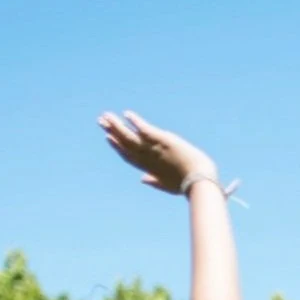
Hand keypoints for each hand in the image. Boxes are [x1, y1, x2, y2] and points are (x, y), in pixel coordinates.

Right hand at [98, 111, 216, 193]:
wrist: (199, 180)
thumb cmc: (186, 185)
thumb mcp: (168, 185)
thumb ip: (154, 182)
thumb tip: (142, 179)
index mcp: (148, 168)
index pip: (128, 156)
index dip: (117, 147)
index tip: (108, 138)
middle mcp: (147, 157)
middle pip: (125, 143)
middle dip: (112, 131)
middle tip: (101, 121)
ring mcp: (153, 148)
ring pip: (130, 135)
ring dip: (117, 124)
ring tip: (106, 115)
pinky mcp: (162, 140)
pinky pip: (145, 129)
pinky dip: (135, 121)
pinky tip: (126, 114)